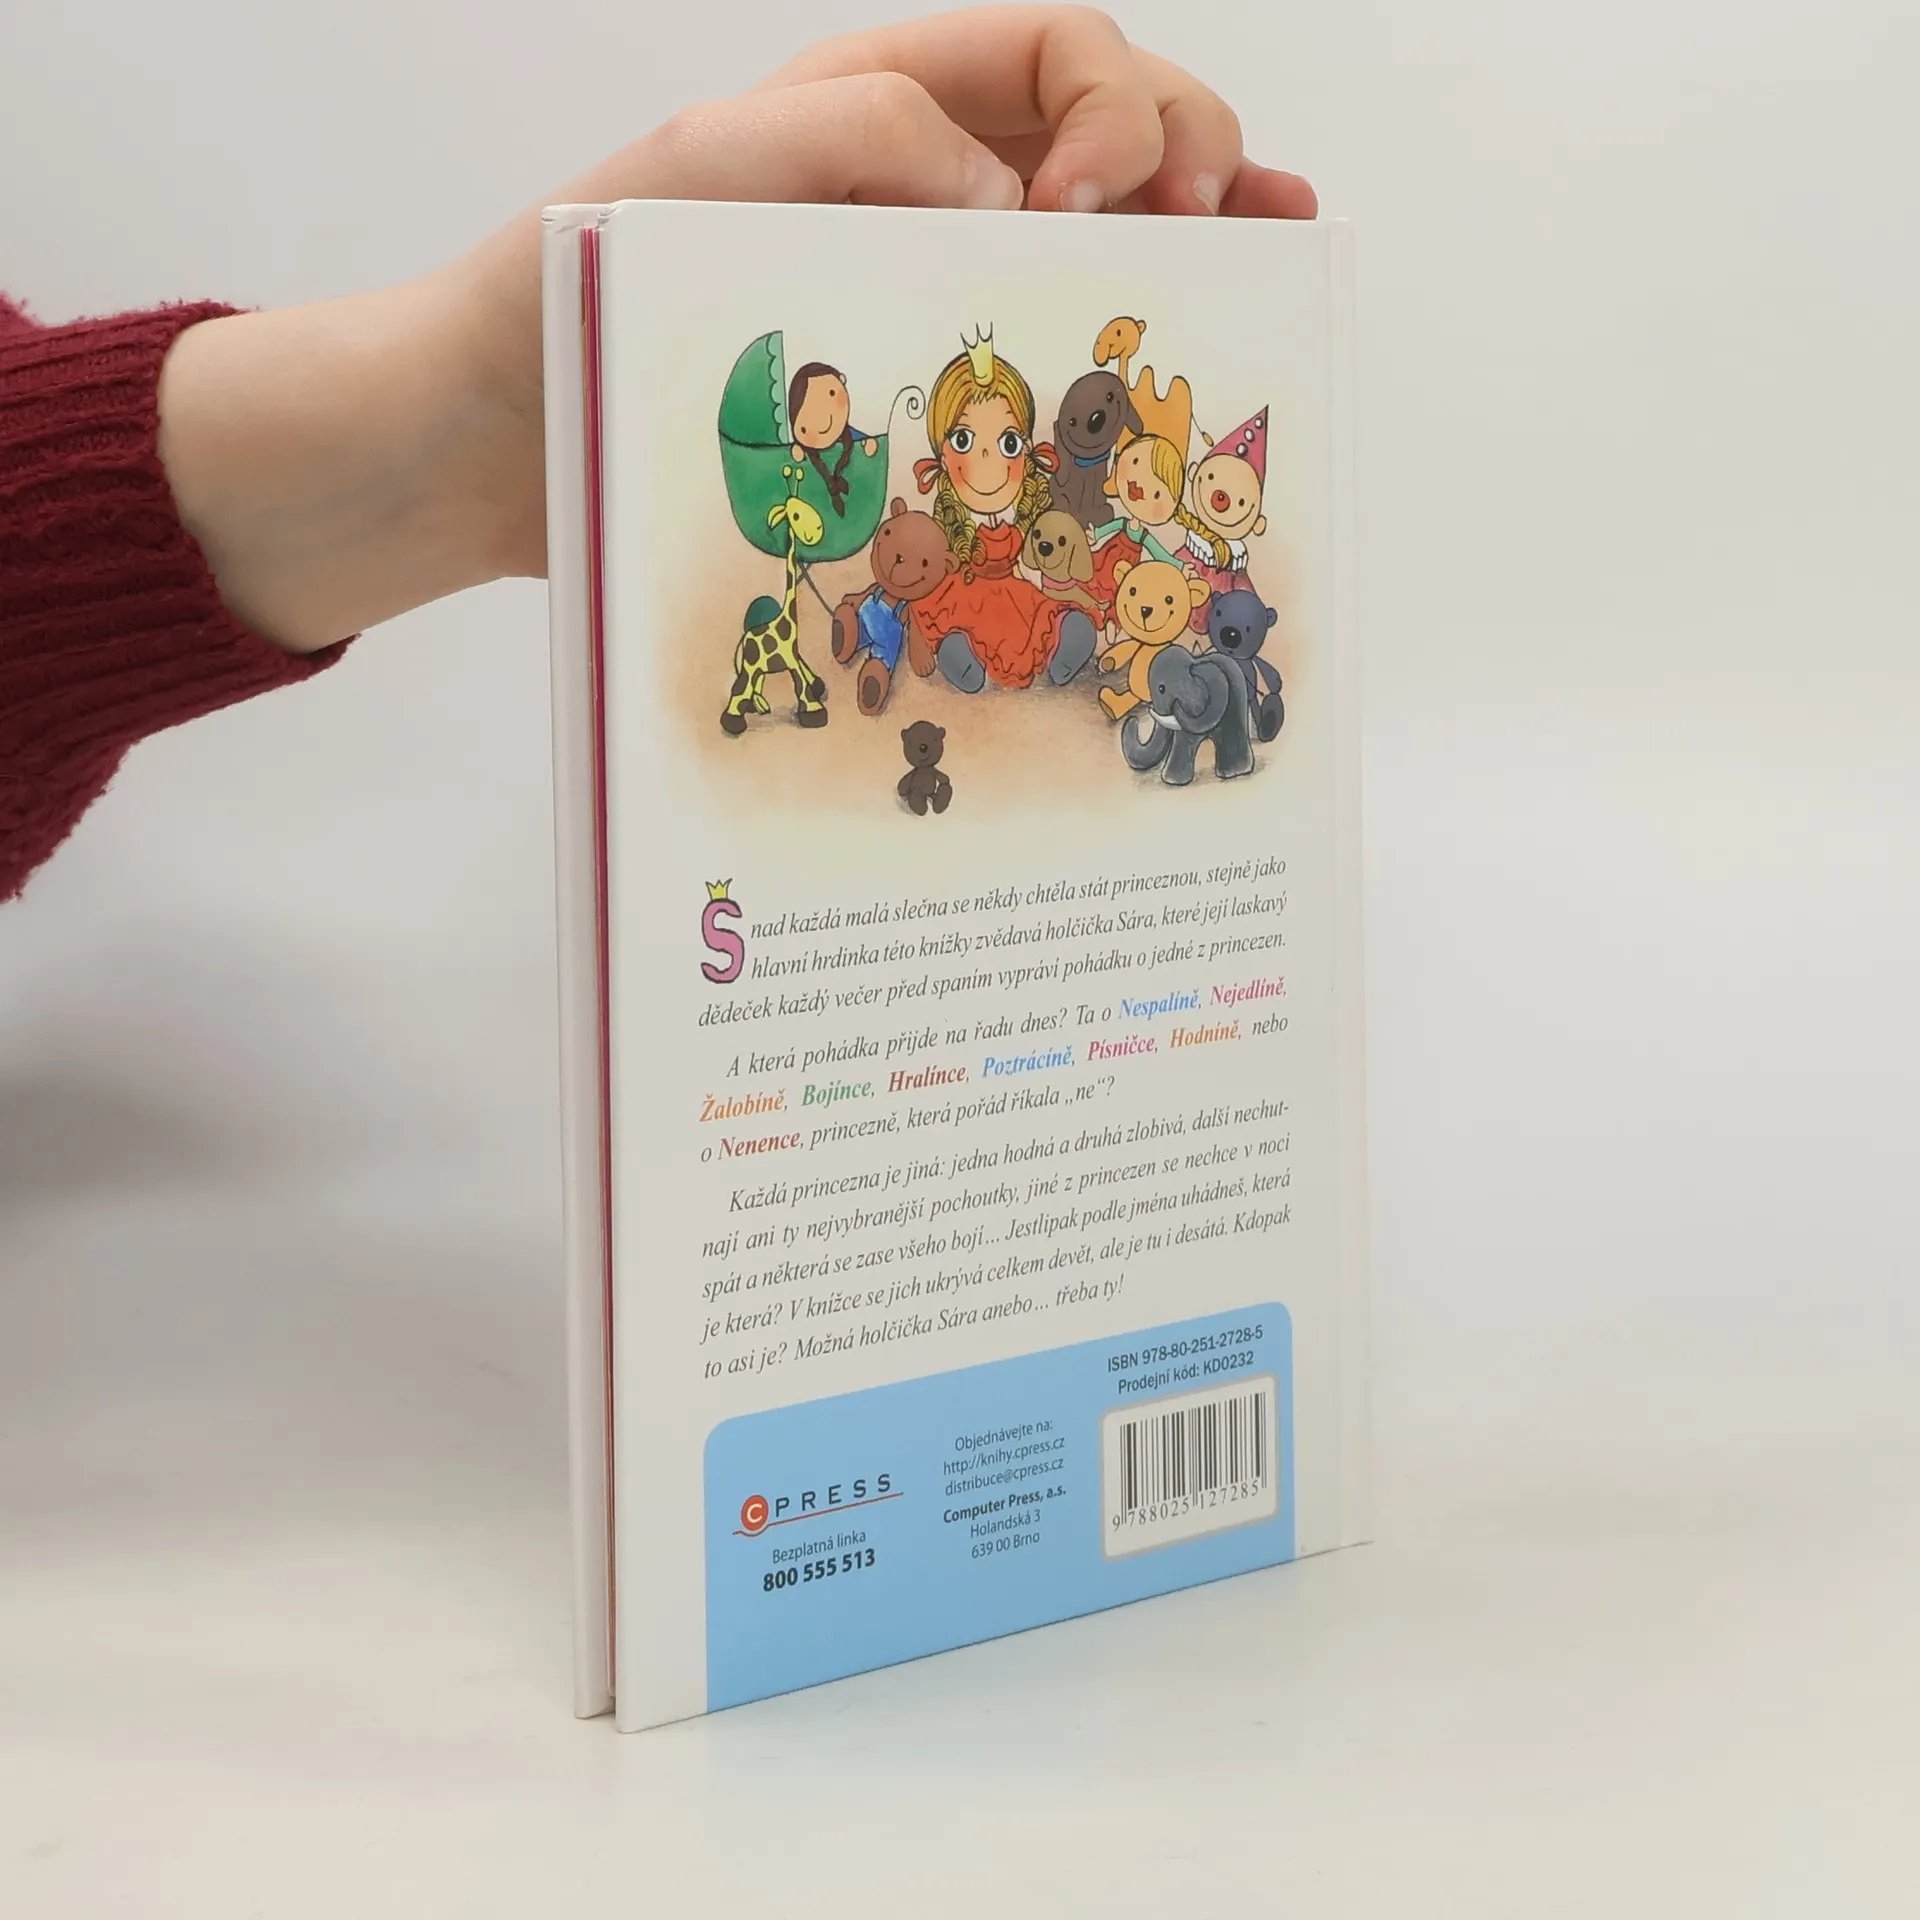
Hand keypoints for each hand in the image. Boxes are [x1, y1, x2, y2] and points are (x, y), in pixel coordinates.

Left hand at [158, 7, 1313, 653]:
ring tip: (1266, 260)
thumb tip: (1016, 205)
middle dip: (1185, 157)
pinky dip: (1119, 351)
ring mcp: (922, 302)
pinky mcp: (910, 406)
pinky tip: (1190, 352)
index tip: (1087, 203)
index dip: (1113, 107)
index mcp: (875, 107)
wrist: (484, 446)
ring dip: (1197, 243)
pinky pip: (1035, 363)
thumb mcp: (699, 168)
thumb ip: (860, 140)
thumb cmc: (564, 292)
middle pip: (1108, 137)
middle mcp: (919, 194)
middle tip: (1198, 235)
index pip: (1054, 56)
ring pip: (1095, 248)